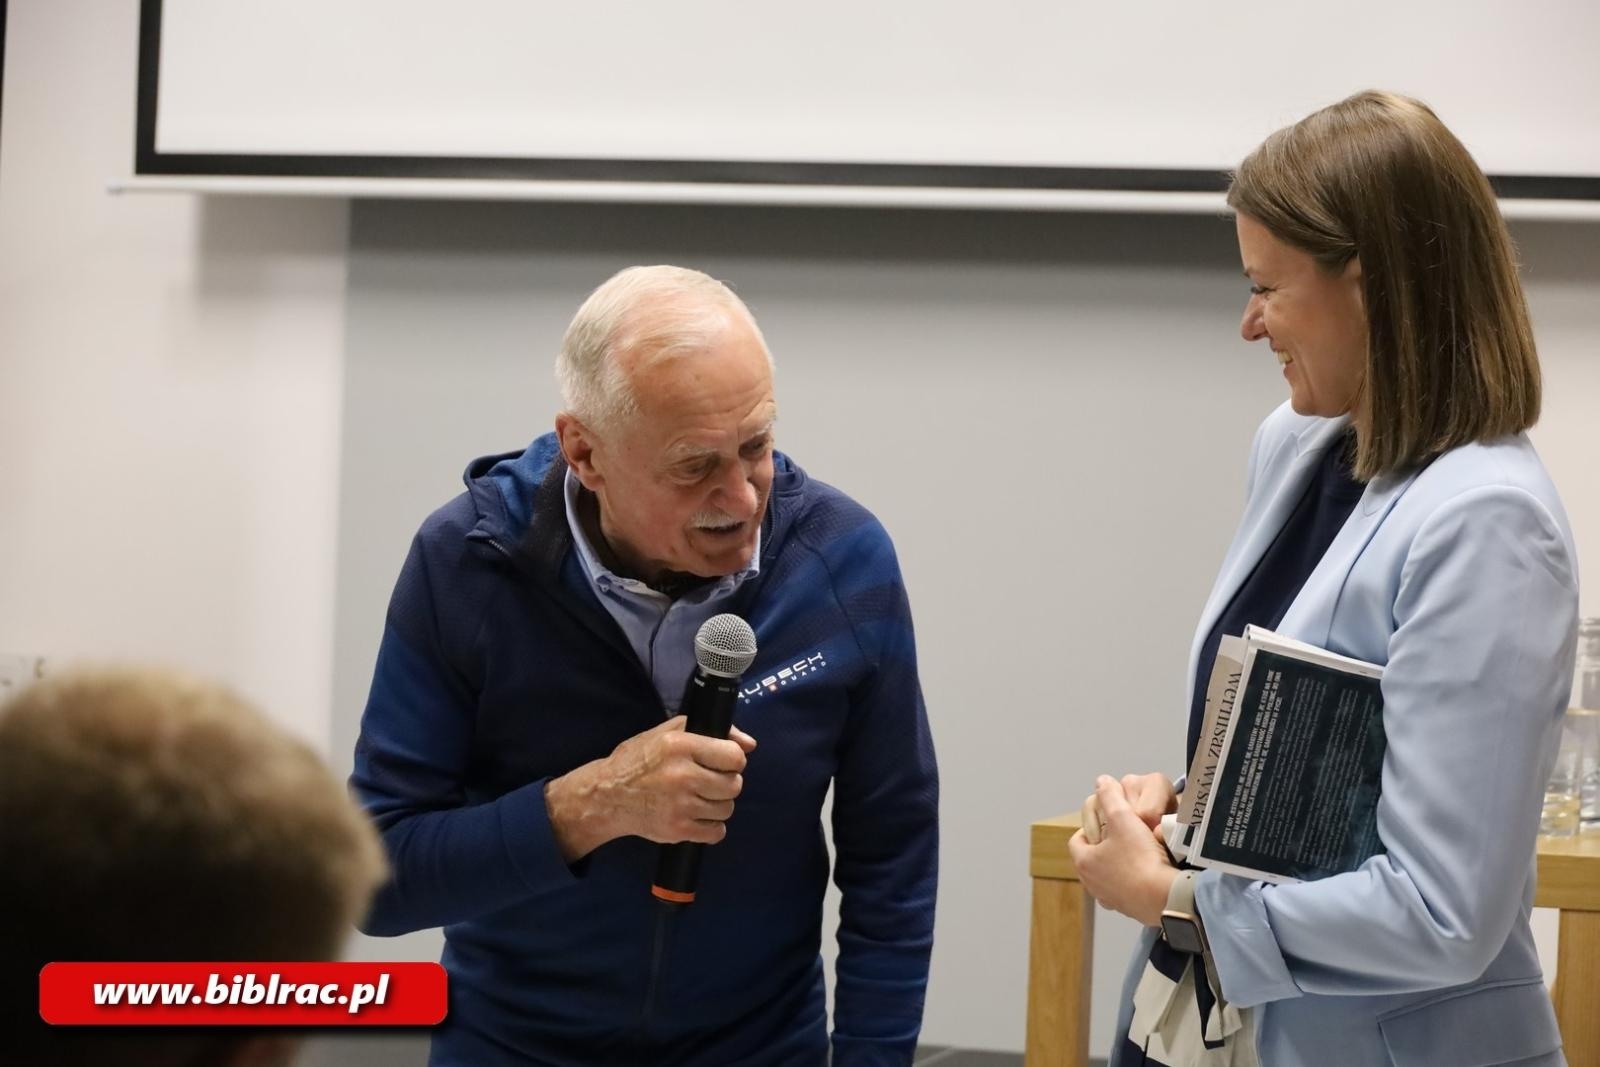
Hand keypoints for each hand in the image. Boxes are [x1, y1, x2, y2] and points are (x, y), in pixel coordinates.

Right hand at [545, 716, 757, 862]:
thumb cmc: (639, 760)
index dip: (733, 759)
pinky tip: (697, 816)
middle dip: (727, 782)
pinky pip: (716, 832)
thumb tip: (749, 744)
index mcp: (681, 746)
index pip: (734, 756)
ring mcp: (680, 806)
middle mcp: (682, 775)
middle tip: (710, 781)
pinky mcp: (677, 831)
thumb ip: (711, 731)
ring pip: (727, 809)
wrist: (607, 796)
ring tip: (701, 798)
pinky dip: (712, 827)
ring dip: (719, 804)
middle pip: (734, 784)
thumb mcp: (668, 732)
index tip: (723, 761)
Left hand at [1068, 776, 1178, 926]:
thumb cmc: (1140, 857)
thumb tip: (1101, 781)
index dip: (1090, 826)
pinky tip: (1149, 872)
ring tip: (1138, 852)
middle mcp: (1092, 884)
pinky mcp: (1128, 910)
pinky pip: (1125, 890)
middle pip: (1093, 858)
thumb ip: (1110, 797)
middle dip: (1106, 844)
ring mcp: (1109, 899)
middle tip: (1124, 833)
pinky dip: (1132, 880)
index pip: (1077, 839)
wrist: (1165, 897)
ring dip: (1118, 863)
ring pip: (1108, 875)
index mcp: (1084, 862)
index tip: (1106, 820)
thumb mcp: (1123, 819)